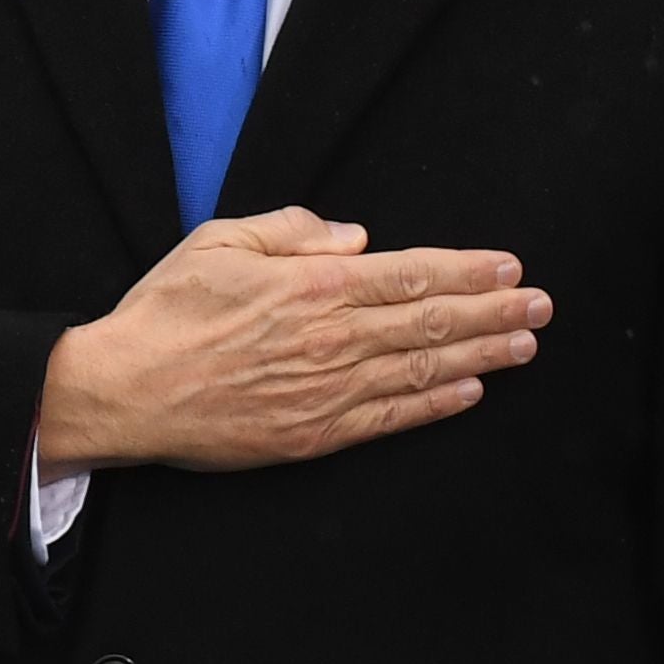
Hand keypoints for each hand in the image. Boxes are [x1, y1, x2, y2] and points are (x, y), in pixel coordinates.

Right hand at [36, 208, 549, 470]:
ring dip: (480, 356)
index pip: (412, 274)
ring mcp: (327, 390)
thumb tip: (355, 238)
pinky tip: (470, 393)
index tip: (508, 268)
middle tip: (541, 307)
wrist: (123, 391)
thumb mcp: (221, 241)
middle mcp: (333, 337)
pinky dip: (435, 405)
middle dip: (494, 312)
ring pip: (422, 369)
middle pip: (432, 321)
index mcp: (314, 286)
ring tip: (524, 347)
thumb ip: (293, 230)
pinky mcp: (314, 433)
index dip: (467, 271)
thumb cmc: (167, 313)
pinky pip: (389, 418)